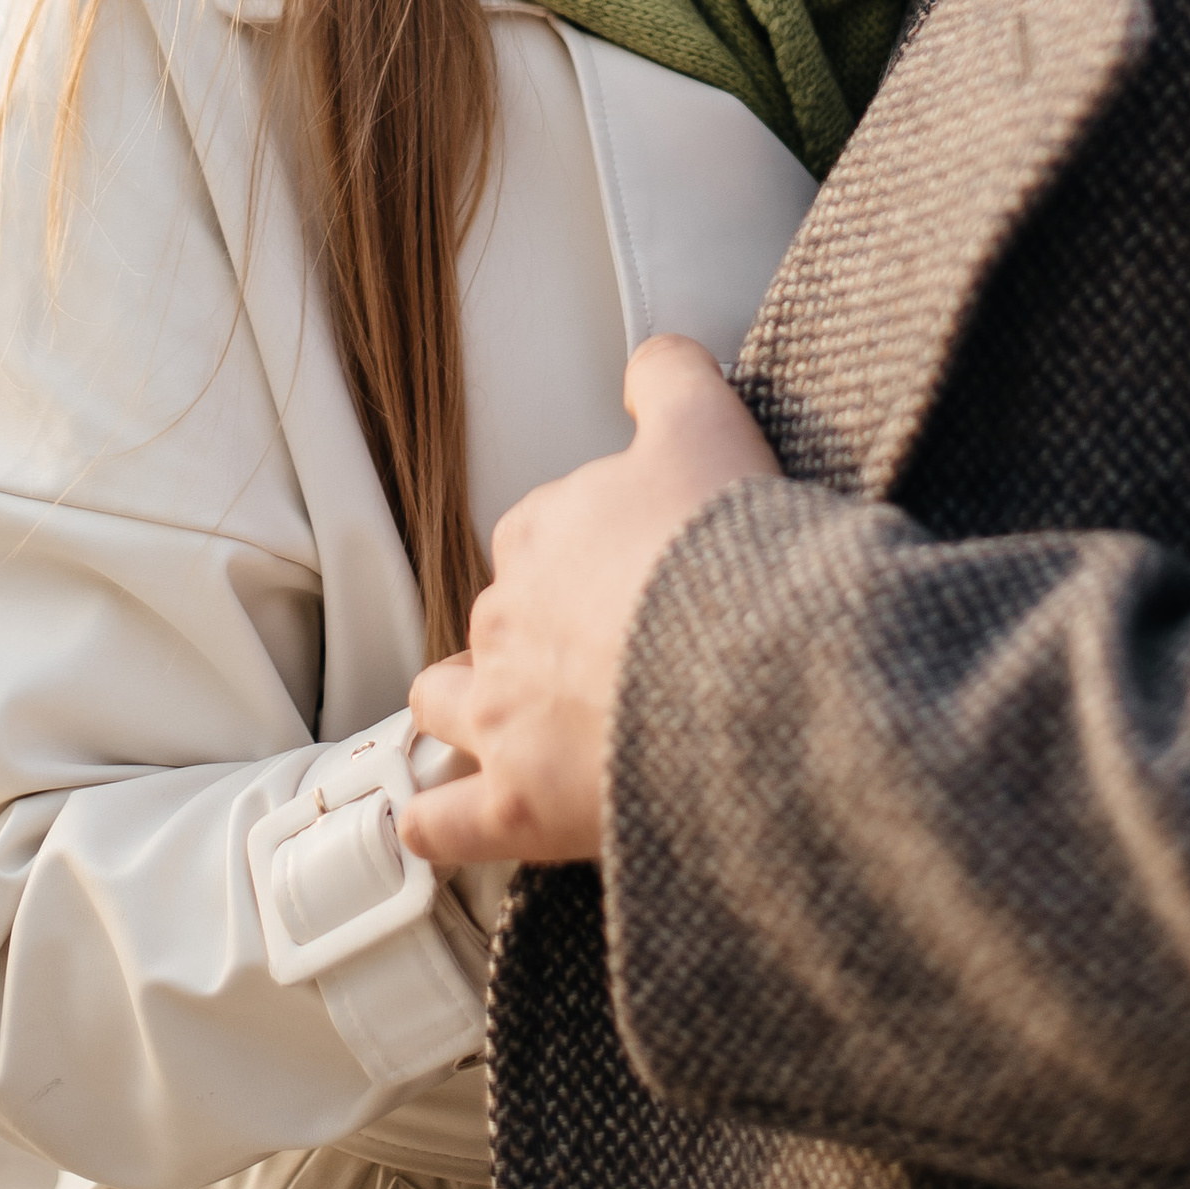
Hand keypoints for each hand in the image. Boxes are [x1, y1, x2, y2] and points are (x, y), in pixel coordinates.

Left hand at [399, 334, 779, 868]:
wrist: (753, 672)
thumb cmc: (730, 552)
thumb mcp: (710, 424)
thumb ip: (671, 377)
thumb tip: (648, 363)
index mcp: (541, 532)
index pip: (538, 536)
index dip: (583, 558)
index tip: (631, 576)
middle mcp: (506, 619)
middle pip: (499, 620)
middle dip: (537, 636)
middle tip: (608, 658)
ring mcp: (504, 717)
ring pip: (447, 703)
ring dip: (466, 711)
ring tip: (507, 728)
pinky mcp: (519, 806)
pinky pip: (445, 822)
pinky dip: (436, 824)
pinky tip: (436, 825)